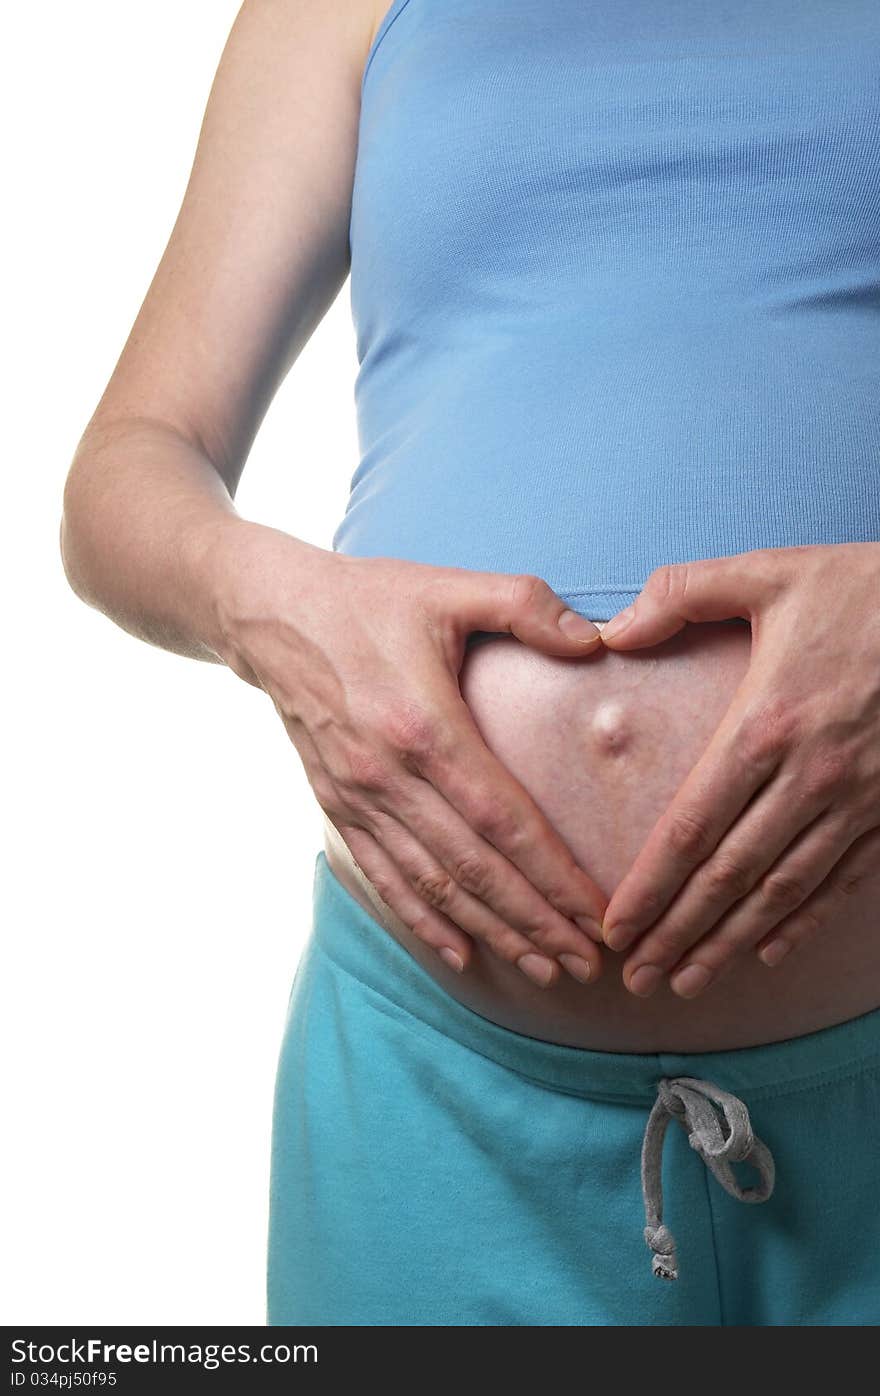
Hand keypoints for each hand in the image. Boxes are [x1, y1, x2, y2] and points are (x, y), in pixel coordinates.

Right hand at [204, 520, 607, 986]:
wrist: (270, 614)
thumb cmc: (369, 599)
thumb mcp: (449, 586)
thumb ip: (526, 605)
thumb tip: (594, 642)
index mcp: (424, 725)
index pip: (504, 821)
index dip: (554, 876)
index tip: (599, 915)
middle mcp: (387, 775)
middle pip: (473, 869)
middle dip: (534, 922)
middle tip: (587, 963)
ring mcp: (356, 798)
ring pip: (431, 885)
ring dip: (489, 932)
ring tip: (542, 968)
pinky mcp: (336, 806)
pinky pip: (383, 877)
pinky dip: (423, 921)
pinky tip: (459, 954)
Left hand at [598, 543, 879, 997]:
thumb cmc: (860, 587)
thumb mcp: (767, 573)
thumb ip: (680, 594)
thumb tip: (610, 633)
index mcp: (766, 724)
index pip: (692, 828)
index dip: (650, 886)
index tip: (615, 927)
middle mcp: (810, 775)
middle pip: (730, 875)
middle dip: (677, 933)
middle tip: (636, 979)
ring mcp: (858, 799)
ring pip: (783, 889)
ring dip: (731, 941)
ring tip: (687, 980)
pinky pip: (843, 879)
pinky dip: (804, 921)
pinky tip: (768, 951)